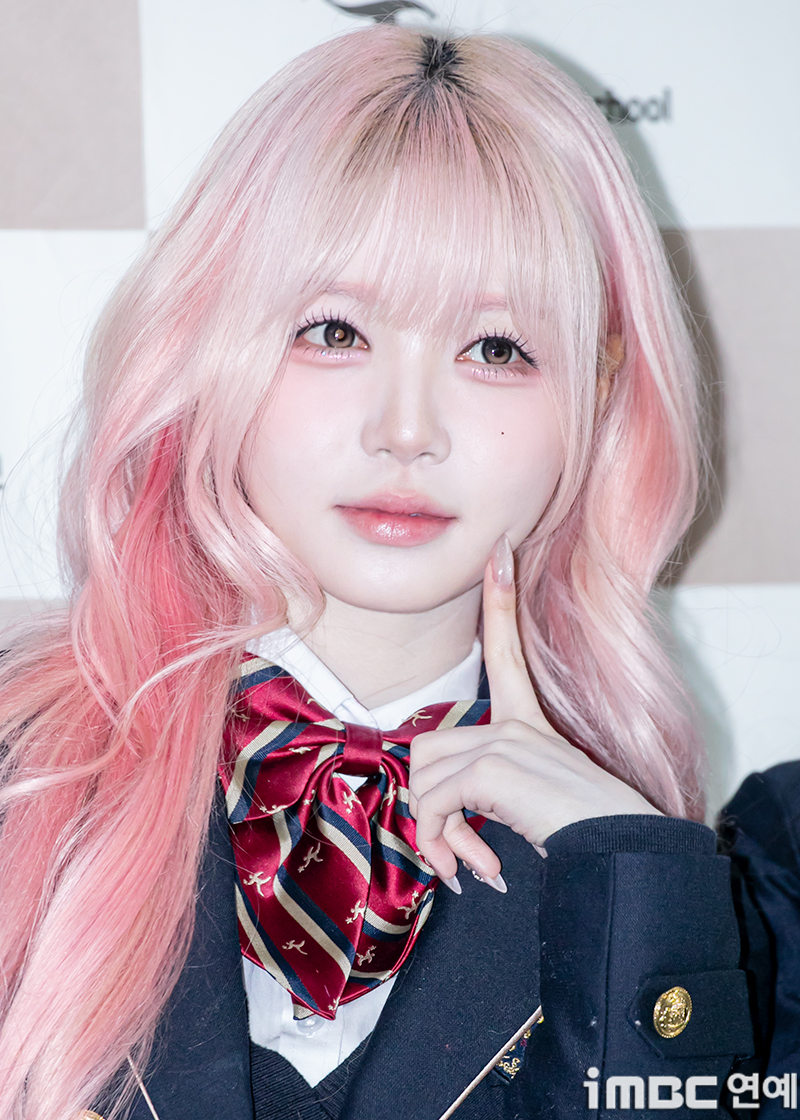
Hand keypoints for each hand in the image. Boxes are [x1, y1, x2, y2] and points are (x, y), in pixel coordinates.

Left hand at [407, 535, 660, 889]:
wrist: (621, 852)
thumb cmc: (584, 832)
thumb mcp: (531, 796)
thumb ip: (489, 784)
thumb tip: (437, 814)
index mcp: (528, 722)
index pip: (509, 650)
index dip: (502, 601)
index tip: (500, 552)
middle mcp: (514, 723)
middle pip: (426, 747)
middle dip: (428, 806)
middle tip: (455, 850)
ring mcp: (504, 741)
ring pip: (422, 777)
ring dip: (435, 833)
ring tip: (467, 864)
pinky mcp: (491, 767)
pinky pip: (432, 803)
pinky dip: (438, 842)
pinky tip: (472, 868)